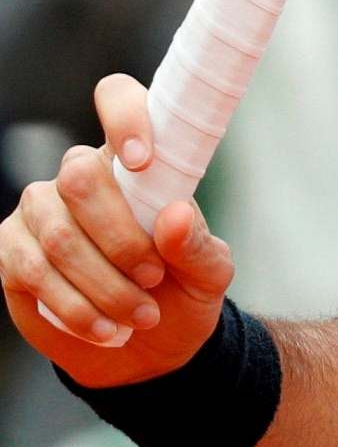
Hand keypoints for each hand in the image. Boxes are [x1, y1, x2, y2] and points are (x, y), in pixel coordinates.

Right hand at [0, 76, 232, 386]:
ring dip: (104, 285)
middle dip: (121, 238)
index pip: (117, 99)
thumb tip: (175, 214)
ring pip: (59, 234)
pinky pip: (33, 272)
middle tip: (154, 277)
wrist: (148, 347)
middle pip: (80, 178)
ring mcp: (39, 212)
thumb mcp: (209, 272)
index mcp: (136, 159)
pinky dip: (76, 307)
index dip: (124, 116)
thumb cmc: (183, 290)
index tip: (143, 158)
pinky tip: (106, 329)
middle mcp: (81, 175)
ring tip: (140, 316)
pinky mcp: (12, 254)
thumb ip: (198, 243)